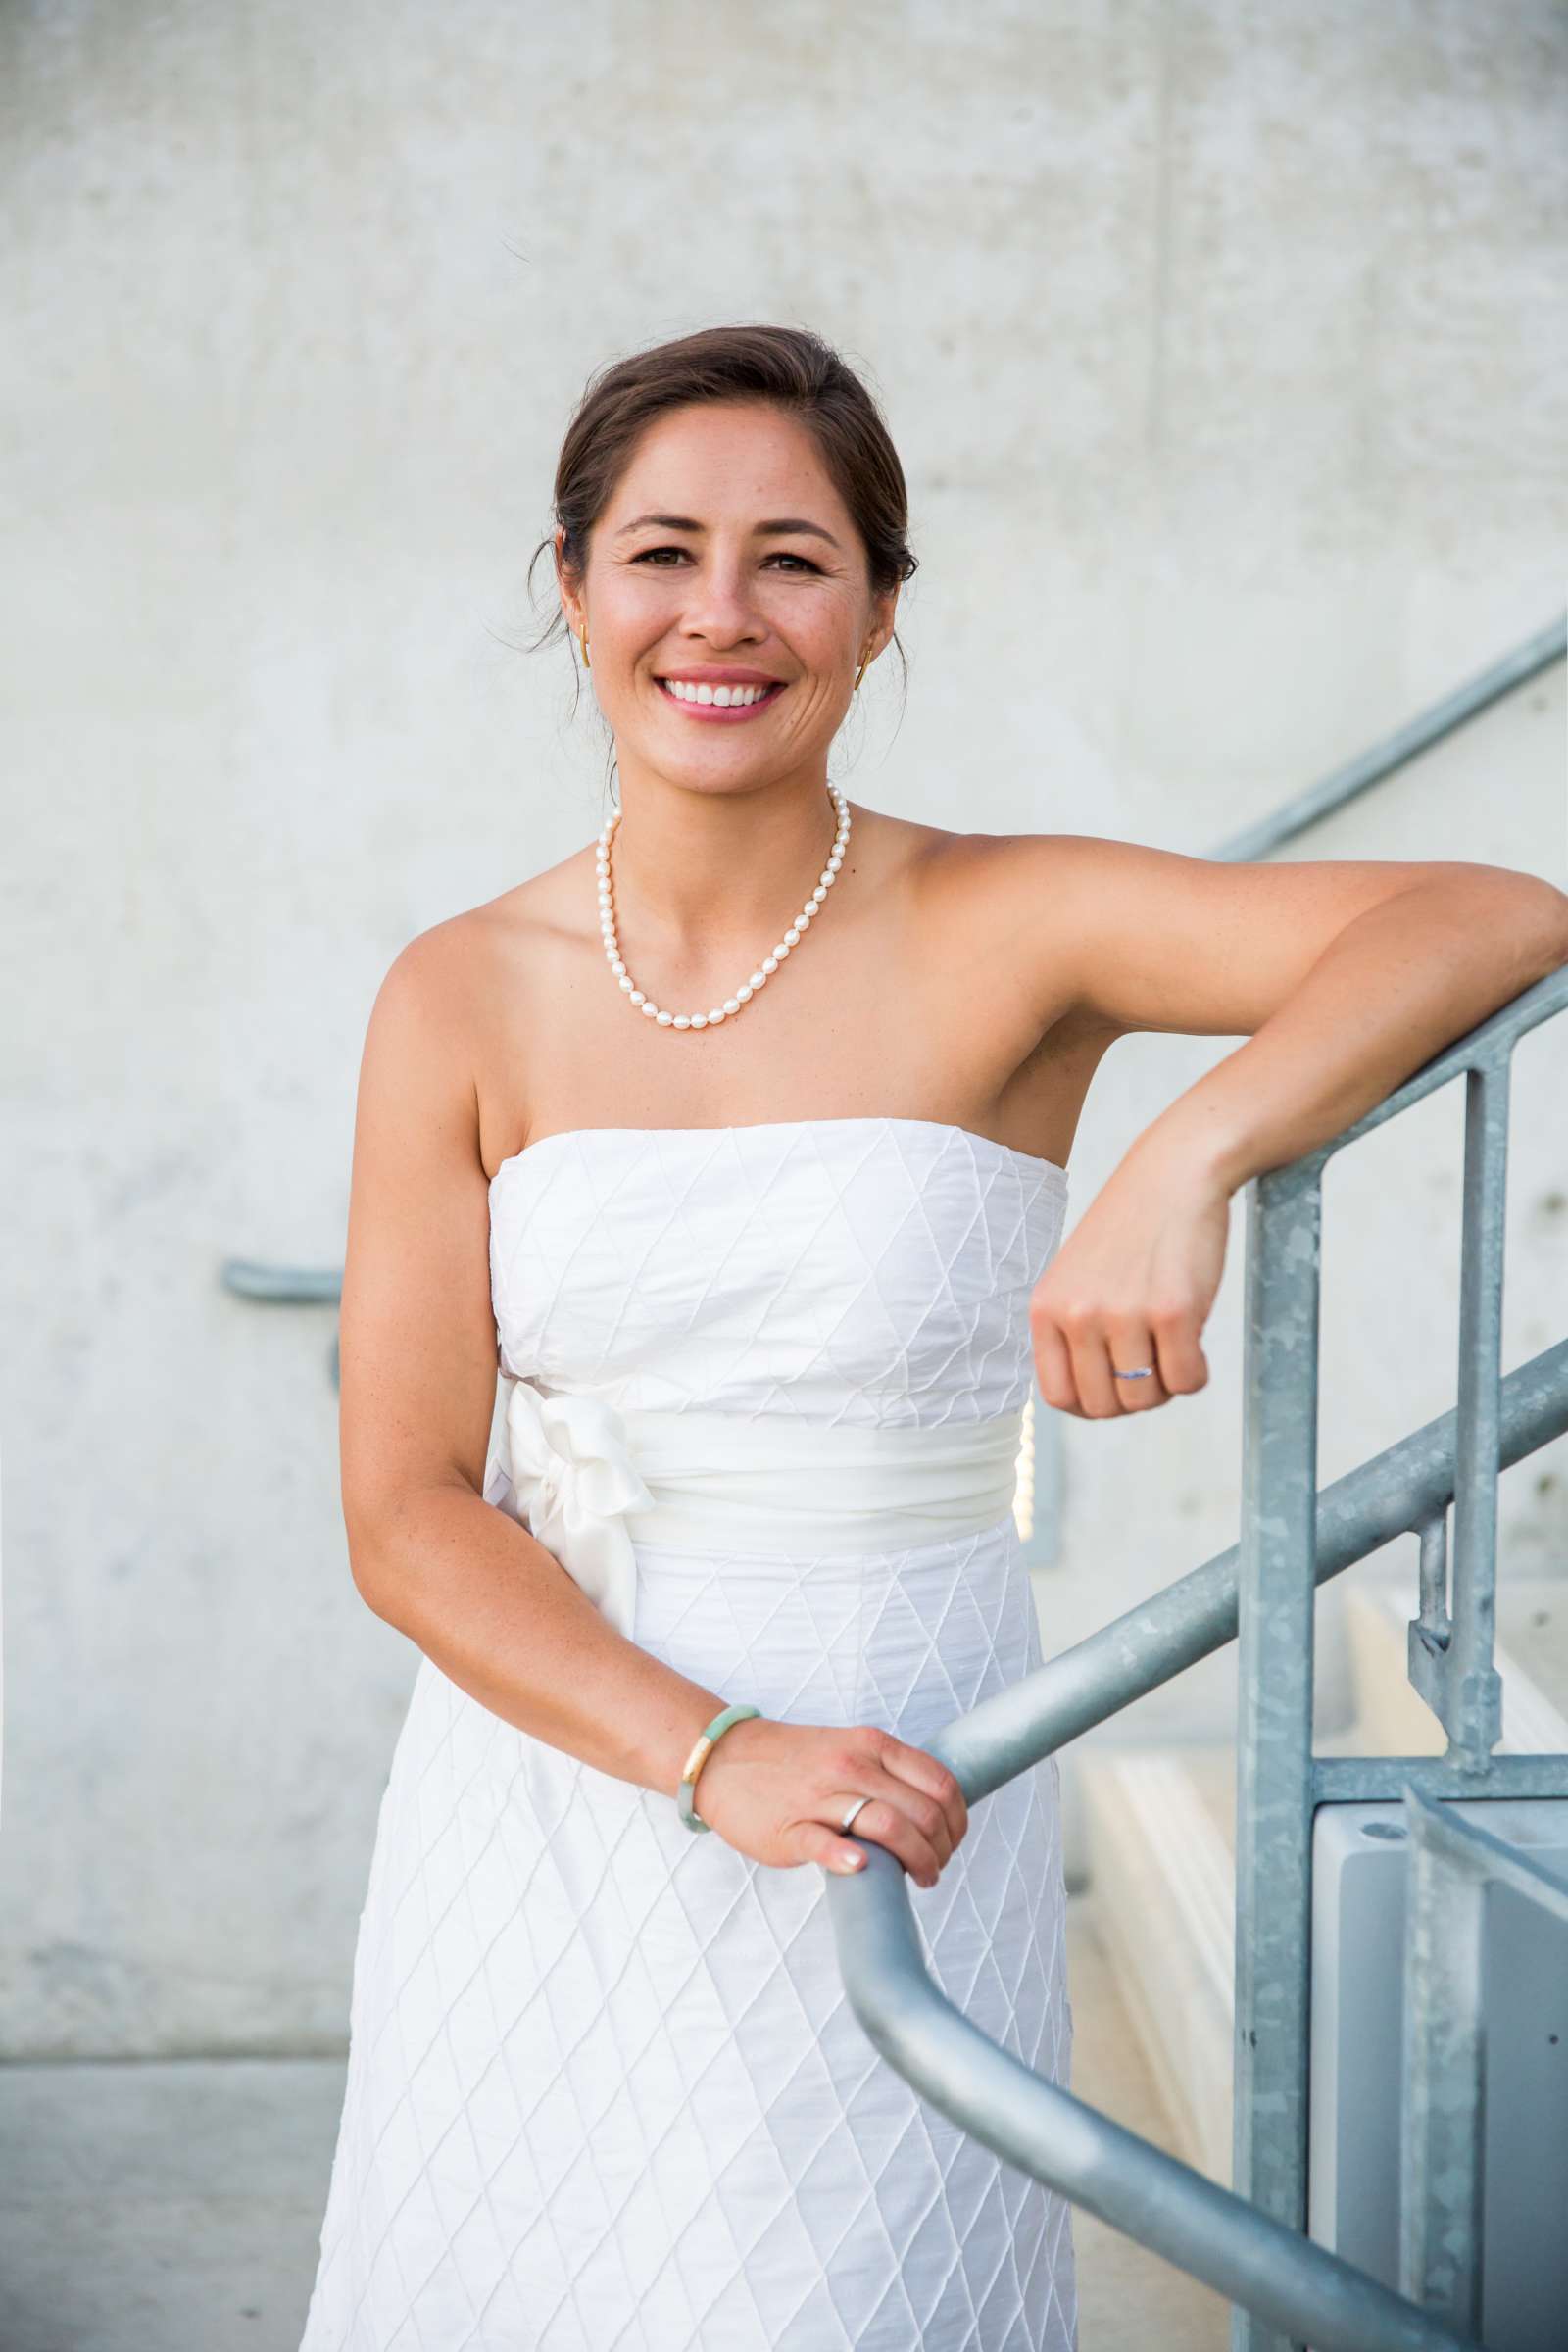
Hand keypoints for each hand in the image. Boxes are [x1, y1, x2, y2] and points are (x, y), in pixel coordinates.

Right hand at [691, 1715, 969, 1883]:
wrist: (725, 1759)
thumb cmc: (796, 1762)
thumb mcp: (850, 1748)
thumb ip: (890, 1773)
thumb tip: (937, 1811)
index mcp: (872, 1745)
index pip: (940, 1783)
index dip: (957, 1820)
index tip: (951, 1841)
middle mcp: (852, 1766)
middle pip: (922, 1812)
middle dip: (941, 1850)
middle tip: (935, 1869)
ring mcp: (820, 1796)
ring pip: (889, 1827)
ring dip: (917, 1862)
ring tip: (920, 1879)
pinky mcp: (790, 1828)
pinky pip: (825, 1843)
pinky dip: (849, 1858)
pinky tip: (862, 1868)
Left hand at [1029, 1153, 1231, 1416]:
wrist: (1173, 1175)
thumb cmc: (1130, 1231)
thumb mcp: (1077, 1278)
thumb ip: (1072, 1333)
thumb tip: (1087, 1403)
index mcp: (1046, 1309)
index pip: (1058, 1396)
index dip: (1091, 1404)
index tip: (1115, 1387)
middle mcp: (1078, 1315)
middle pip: (1104, 1406)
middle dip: (1133, 1397)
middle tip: (1152, 1365)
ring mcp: (1124, 1315)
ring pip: (1145, 1399)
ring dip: (1165, 1386)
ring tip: (1172, 1347)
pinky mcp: (1173, 1312)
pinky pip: (1186, 1382)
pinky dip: (1196, 1373)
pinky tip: (1194, 1340)